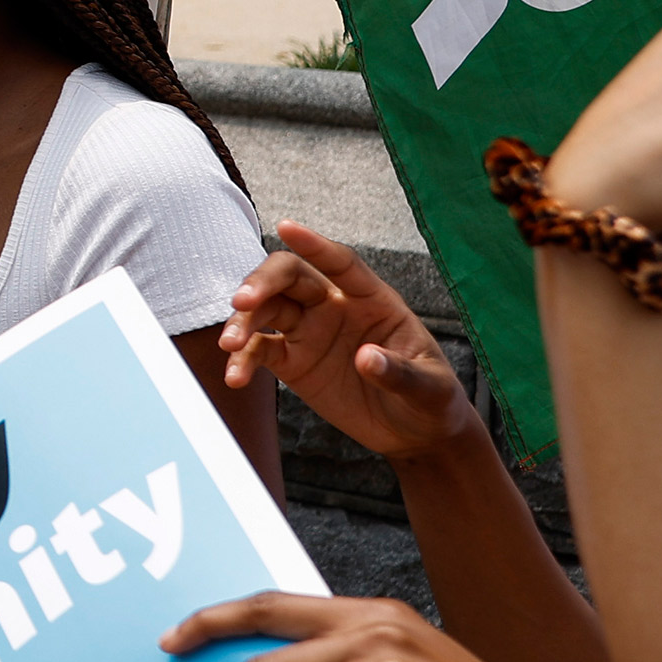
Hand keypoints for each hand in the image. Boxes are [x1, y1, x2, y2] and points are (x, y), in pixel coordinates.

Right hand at [220, 222, 474, 460]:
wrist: (413, 433)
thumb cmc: (431, 401)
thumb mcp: (430, 389)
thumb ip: (400, 373)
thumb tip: (366, 358)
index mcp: (373, 301)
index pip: (342, 264)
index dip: (316, 245)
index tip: (286, 227)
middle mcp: (335, 308)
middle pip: (290, 277)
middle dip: (261, 283)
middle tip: (242, 303)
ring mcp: (310, 332)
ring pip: (266, 309)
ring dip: (243, 321)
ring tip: (230, 344)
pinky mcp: (293, 361)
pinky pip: (260, 350)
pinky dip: (242, 359)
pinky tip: (235, 377)